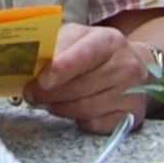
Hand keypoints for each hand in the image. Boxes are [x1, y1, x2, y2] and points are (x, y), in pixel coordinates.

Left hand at [22, 23, 153, 132]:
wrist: (131, 66)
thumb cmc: (94, 51)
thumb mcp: (76, 38)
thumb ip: (56, 46)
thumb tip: (30, 62)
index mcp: (109, 40)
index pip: (85, 55)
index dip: (62, 69)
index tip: (42, 80)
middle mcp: (126, 65)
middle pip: (82, 86)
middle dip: (51, 93)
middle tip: (31, 94)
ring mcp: (132, 92)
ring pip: (86, 108)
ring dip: (61, 107)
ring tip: (49, 102)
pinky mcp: (133, 115)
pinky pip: (96, 124)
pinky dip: (78, 120)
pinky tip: (72, 111)